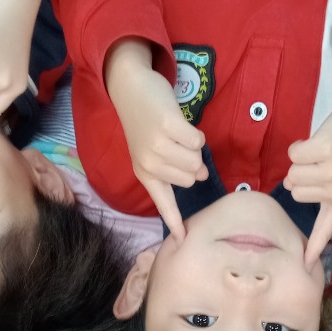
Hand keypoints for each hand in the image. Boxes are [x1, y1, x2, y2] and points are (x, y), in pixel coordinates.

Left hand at [105, 43, 204, 238]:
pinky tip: (182, 126)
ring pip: (195, 161)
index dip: (175, 223)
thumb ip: (176, 168)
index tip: (184, 242)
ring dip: (194, 147)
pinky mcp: (167, 126)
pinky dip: (196, 134)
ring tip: (178, 135)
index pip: (164, 204)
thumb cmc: (145, 122)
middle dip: (191, 162)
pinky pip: (197, 141)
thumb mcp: (151, 151)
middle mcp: (149, 164)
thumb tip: (201, 175)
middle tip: (177, 146)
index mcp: (145, 174)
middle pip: (190, 178)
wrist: (130, 89)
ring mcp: (156, 145)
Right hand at [286, 95, 331, 262]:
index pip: (324, 230)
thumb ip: (320, 188)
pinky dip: (298, 146)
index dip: (312, 248)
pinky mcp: (325, 151)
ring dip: (300, 160)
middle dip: (302, 175)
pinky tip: (316, 141)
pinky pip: (294, 155)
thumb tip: (289, 186)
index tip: (305, 266)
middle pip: (295, 192)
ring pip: (293, 174)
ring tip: (322, 151)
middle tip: (324, 162)